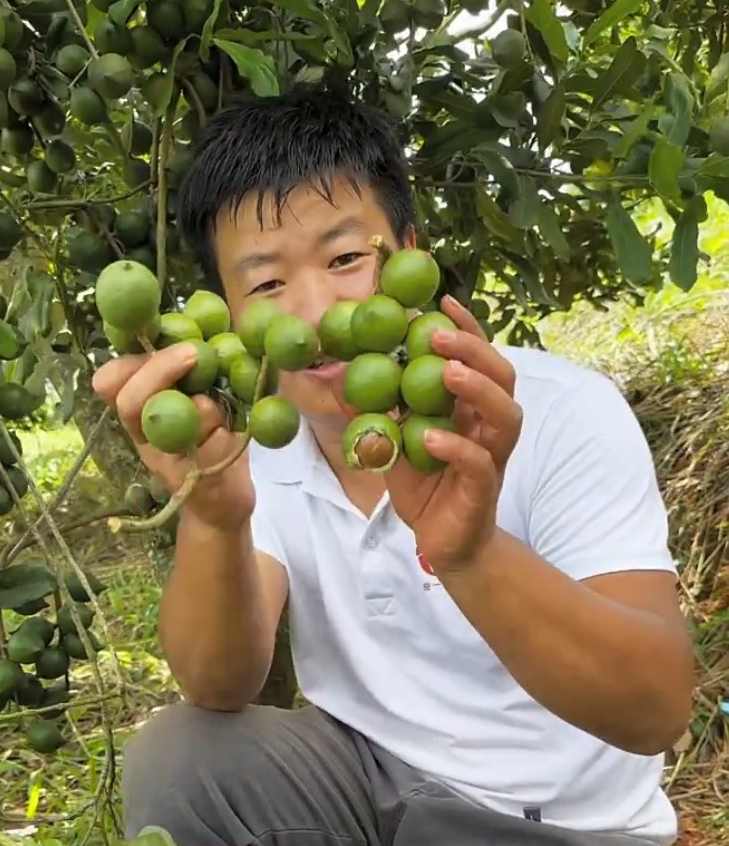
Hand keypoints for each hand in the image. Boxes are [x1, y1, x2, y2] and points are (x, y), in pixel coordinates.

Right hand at [92, 343, 255, 532]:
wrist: (225, 500)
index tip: (153, 334)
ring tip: (222, 408)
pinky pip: (207, 446)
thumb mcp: (200, 396)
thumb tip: (198, 320)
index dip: (125, 360)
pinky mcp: (196, 480)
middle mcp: (145, 436)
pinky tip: (234, 432)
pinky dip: (225, 432)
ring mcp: (167, 462)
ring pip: (174, 422)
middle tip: (192, 352)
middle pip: (129, 402)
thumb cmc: (213, 440)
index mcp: (141, 411)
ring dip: (203, 405)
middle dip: (159, 369)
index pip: (111, 382)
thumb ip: (190, 368)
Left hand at [385, 296, 522, 574]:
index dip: (467, 329)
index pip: (480, 360)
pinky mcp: (484, 491)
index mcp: (473, 410)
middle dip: (474, 350)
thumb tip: (341, 375)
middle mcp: (490, 428)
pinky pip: (478, 463)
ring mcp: (493, 458)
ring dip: (477, 389)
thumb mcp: (393, 443)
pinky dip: (456, 447)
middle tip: (436, 335)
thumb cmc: (424, 489)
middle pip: (503, 378)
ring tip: (446, 373)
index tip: (441, 301)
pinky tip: (430, 436)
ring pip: (505, 416)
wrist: (441, 543)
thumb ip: (379, 410)